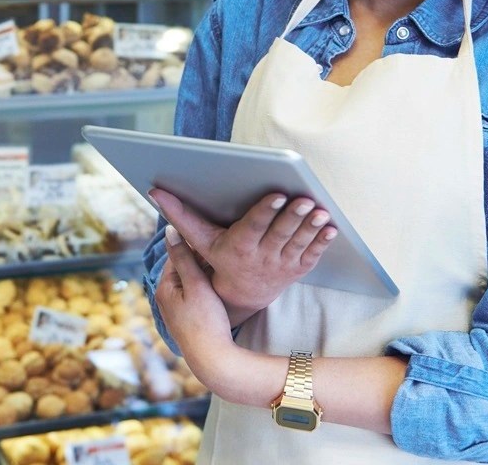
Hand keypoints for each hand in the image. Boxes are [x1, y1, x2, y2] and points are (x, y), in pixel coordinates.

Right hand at [150, 187, 337, 321]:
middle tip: (305, 200)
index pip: (253, 227)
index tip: (277, 195)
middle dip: (293, 217)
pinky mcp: (297, 268)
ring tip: (321, 211)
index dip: (265, 212)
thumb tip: (155, 190)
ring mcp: (281, 264)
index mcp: (238, 247)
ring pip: (298, 244)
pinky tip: (332, 228)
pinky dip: (323, 242)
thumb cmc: (219, 258)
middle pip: (279, 234)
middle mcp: (261, 257)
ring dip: (311, 228)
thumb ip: (181, 215)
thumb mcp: (199, 240)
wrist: (240, 297)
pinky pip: (312, 255)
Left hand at [154, 225, 236, 384]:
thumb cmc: (206, 321)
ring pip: (191, 281)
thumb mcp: (196, 285)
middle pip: (183, 268)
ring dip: (204, 273)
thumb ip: (184, 257)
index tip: (215, 238)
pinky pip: (195, 295)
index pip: (176, 255)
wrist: (213, 359)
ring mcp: (176, 310)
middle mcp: (166, 298)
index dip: (196, 246)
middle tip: (223, 252)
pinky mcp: (187, 319)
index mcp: (164, 288)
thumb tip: (169, 230)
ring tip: (224, 267)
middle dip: (200, 259)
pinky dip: (206, 287)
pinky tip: (220, 286)